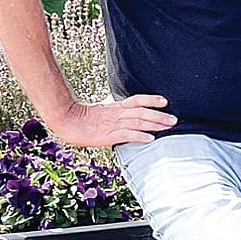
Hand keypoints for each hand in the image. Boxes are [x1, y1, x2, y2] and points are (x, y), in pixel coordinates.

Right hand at [47, 94, 174, 146]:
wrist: (65, 121)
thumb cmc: (83, 119)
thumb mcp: (103, 114)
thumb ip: (116, 114)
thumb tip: (129, 116)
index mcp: (115, 107)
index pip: (136, 100)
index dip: (151, 100)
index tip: (165, 101)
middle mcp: (117, 114)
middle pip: (142, 112)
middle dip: (159, 116)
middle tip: (175, 119)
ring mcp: (113, 124)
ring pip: (137, 122)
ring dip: (154, 124)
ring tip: (168, 127)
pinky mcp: (108, 135)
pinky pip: (126, 135)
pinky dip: (139, 136)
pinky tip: (150, 139)